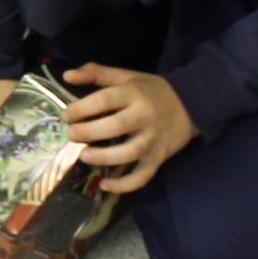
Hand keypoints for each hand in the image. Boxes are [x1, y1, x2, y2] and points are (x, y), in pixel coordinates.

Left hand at [61, 64, 196, 195]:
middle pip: (115, 126)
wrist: (192, 103)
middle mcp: (144, 116)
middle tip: (71, 135)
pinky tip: (104, 185)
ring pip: (129, 152)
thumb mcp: (126, 76)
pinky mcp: (159, 157)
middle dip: (88, 132)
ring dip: (104, 157)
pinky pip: (142, 175)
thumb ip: (96, 73)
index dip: (82, 108)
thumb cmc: (151, 90)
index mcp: (134, 93)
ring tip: (84, 156)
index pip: (105, 100)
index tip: (65, 115)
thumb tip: (67, 76)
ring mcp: (153, 139)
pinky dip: (124, 185)